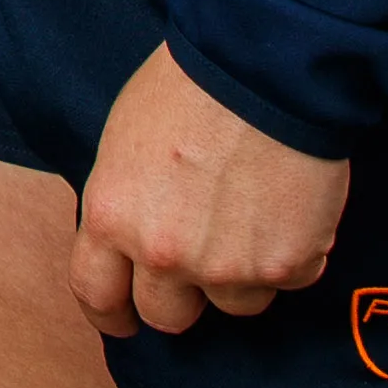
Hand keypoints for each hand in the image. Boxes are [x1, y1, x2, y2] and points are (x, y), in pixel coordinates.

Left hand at [69, 44, 349, 337]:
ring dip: (242, 273)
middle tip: (201, 261)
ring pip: (234, 304)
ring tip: (252, 214)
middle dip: (182, 296)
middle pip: (167, 317)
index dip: (111, 314)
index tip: (124, 319)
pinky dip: (291, 254)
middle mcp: (164, 254)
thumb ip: (125, 202)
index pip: (97, 295)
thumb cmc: (190, 87)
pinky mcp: (286, 266)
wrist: (265, 68)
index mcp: (112, 217)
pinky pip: (288, 280)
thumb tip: (130, 238)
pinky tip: (289, 205)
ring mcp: (228, 267)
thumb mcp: (124, 142)